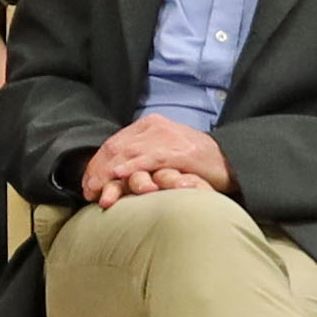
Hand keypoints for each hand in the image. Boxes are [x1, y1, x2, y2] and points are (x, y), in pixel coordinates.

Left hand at [80, 119, 231, 204]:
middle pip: (116, 147)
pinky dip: (131, 167)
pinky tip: (119, 175)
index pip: (114, 143)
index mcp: (148, 125)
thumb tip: (113, 173)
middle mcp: (154, 126)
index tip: (88, 184)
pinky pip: (149, 158)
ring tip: (98, 188)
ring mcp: (166, 137)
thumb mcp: (163, 154)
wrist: (229, 162)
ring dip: (109, 172)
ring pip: (128, 153)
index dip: (96, 163)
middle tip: (89, 191)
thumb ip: (140, 157)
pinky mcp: (178, 151)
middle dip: (98, 170)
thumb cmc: (195, 164)